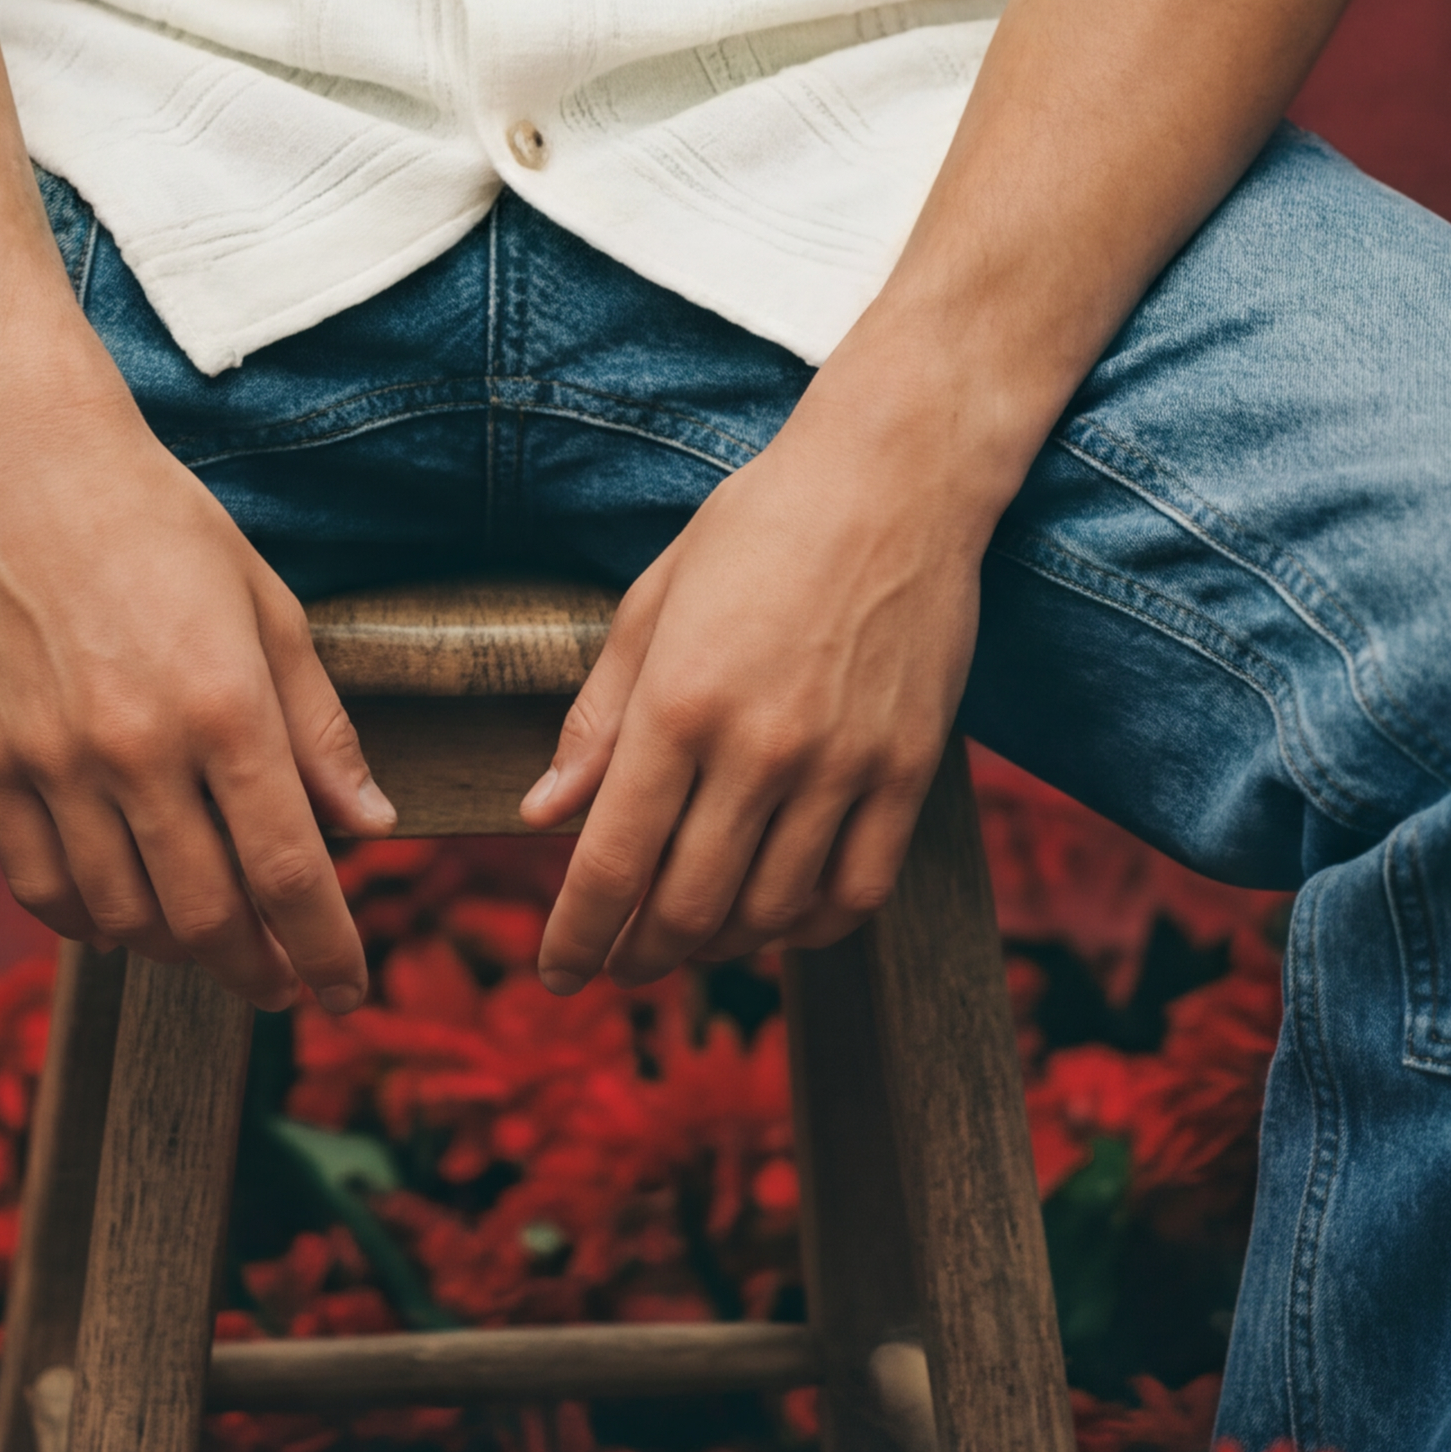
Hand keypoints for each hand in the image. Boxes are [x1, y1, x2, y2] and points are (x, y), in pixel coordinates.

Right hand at [0, 393, 396, 1010]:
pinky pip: (42, 890)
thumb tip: (370, 825)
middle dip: (258, 969)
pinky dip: (89, 925)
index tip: (349, 992)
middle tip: (282, 982)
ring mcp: (56, 763)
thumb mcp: (269, 608)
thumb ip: (319, 727)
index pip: (289, 871)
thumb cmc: (164, 527)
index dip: (327, 949)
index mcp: (225, 704)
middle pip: (208, 917)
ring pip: (125, 919)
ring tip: (210, 943)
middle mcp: (139, 748)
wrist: (28, 470)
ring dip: (178, 952)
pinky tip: (122, 916)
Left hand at [520, 405, 985, 986]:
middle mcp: (760, 746)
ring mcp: (842, 764)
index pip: (610, 861)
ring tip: (692, 938)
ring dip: (720, 945)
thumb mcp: (655, 602)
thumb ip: (598, 717)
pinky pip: (858, 892)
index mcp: (680, 701)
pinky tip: (781, 917)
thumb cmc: (760, 525)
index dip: (575, 936)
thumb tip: (541, 813)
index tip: (556, 973)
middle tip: (620, 963)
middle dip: (640, 953)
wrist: (895, 478)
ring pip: (771, 911)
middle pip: (687, 906)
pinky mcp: (909, 769)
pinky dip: (812, 927)